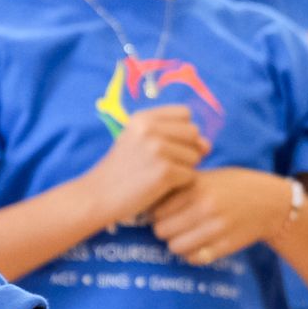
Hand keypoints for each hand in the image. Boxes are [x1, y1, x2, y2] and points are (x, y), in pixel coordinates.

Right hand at [83, 104, 209, 224]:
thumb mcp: (140, 142)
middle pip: (193, 133)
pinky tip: (162, 186)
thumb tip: (208, 145)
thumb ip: (175, 137)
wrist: (99, 195)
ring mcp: (158, 150)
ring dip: (184, 168)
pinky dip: (181, 184)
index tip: (168, 144)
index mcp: (143, 117)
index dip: (182, 131)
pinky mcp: (164, 172)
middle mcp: (150, 129)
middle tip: (165, 163)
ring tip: (160, 175)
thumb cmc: (123, 169)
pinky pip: (191, 175)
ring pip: (195, 156)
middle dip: (187, 149)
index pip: (185, 113)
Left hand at [151, 167, 294, 265]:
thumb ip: (181, 187)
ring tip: (184, 237)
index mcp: (197, 187)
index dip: (155, 213)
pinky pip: (195, 258)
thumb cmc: (234, 187)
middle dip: (163, 230)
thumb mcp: (208, 177)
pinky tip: (197, 246)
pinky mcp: (226, 245)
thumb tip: (148, 201)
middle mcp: (205, 207)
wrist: (271, 202)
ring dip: (176, 244)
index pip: (156, 209)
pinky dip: (192, 255)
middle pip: (162, 230)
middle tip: (171, 227)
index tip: (162, 214)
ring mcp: (216, 228)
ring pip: (175, 247)